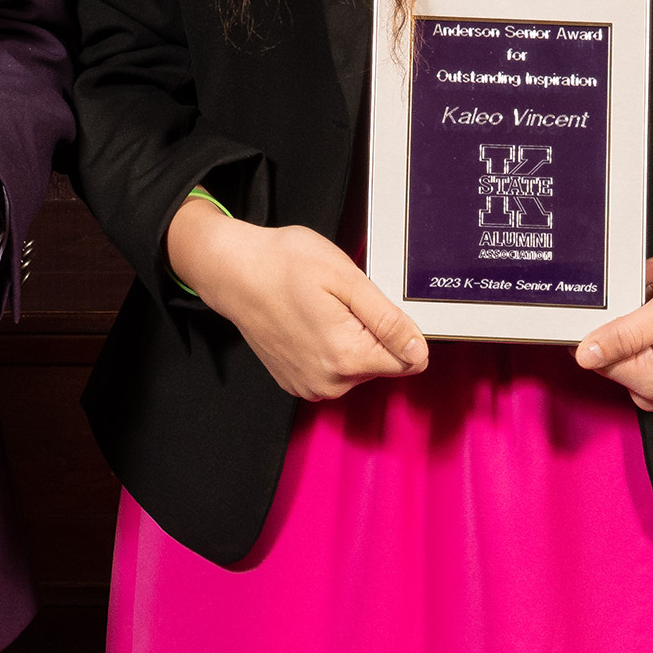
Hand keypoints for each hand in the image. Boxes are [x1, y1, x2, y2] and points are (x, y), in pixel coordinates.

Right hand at [165, 200, 428, 403]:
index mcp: (347, 357)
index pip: (409, 360)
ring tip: (320, 310)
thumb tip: (419, 350)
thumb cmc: (282, 265)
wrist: (233, 271)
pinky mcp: (296, 383)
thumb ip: (388, 321)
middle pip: (382, 364)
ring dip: (349, 339)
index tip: (373, 307)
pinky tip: (308, 323)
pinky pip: (333, 370)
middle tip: (340, 301)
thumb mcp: (347, 279)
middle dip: (370, 332)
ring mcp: (310, 386)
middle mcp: (329, 382)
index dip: (399, 329)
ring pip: (357, 367)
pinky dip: (328, 348)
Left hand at [574, 252, 652, 409]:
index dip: (608, 314)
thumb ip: (625, 335)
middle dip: (629, 302)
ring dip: (643, 299)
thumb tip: (585, 354)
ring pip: (625, 331)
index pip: (594, 354)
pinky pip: (641, 333)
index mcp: (652, 379)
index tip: (632, 290)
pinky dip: (652, 307)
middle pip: (610, 340)